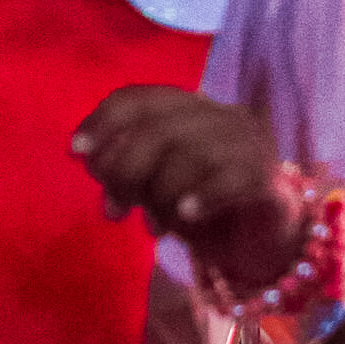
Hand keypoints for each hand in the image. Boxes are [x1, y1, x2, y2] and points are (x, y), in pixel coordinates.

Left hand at [72, 86, 303, 296]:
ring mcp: (248, 145)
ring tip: (152, 227)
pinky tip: (186, 217)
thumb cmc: (208, 214)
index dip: (104, 120)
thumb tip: (90, 162)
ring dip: (161, 195)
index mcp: (190, 109)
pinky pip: (232, 180)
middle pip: (160, 128)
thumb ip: (128, 172)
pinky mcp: (268, 180)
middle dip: (126, 170)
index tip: (76, 151)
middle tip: (114, 208)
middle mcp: (220, 117)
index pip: (140, 98)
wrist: (268, 244)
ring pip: (192, 154)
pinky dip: (203, 197)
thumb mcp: (158, 190)